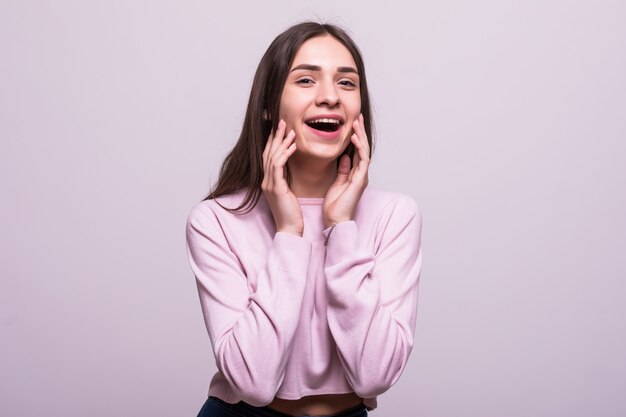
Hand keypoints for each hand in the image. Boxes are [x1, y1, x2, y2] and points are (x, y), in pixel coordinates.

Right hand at [262, 119, 303, 235]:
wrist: (290, 230)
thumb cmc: (292, 213)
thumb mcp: (288, 192)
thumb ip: (285, 179)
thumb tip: (289, 168)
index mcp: (268, 181)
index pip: (268, 156)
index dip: (272, 141)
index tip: (279, 128)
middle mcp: (265, 181)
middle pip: (267, 152)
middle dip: (274, 136)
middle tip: (281, 121)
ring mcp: (269, 184)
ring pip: (272, 156)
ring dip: (281, 141)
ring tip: (289, 129)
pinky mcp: (276, 188)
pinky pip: (278, 165)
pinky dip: (285, 153)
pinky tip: (293, 145)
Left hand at [323, 113, 369, 227]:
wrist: (335, 221)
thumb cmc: (334, 206)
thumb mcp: (337, 183)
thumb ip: (342, 170)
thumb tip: (344, 157)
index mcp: (354, 174)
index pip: (356, 151)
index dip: (355, 137)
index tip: (352, 124)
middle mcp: (360, 174)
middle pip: (362, 148)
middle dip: (360, 132)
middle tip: (358, 117)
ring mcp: (362, 176)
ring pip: (364, 151)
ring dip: (361, 136)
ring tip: (357, 122)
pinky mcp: (360, 180)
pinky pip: (362, 160)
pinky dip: (359, 147)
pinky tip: (354, 137)